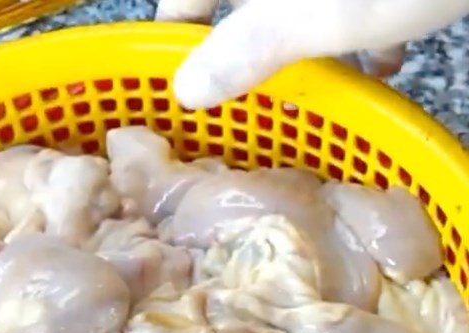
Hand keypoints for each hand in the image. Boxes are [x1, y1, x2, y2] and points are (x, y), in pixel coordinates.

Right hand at [156, 0, 468, 108]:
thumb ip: (248, 50)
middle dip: (248, 44)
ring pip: (298, 2)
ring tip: (318, 86)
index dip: (177, 30)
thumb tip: (187, 90)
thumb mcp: (322, 16)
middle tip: (250, 93)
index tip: (178, 77)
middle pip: (247, 0)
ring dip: (307, 40)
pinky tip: (385, 59)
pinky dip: (357, 22)